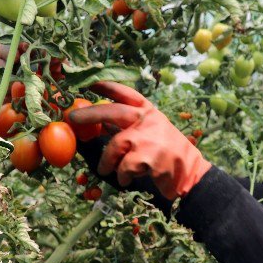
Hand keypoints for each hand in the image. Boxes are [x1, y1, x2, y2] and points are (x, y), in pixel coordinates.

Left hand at [68, 82, 211, 199]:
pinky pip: (123, 167)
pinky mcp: (148, 157)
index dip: (107, 86)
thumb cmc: (168, 153)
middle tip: (73, 117)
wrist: (190, 173)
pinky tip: (127, 179)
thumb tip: (100, 123)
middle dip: (90, 113)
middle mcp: (149, 120)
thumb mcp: (151, 132)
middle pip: (114, 112)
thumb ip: (128, 126)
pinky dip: (122, 175)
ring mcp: (149, 138)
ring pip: (115, 146)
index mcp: (149, 112)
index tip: (89, 83)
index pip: (126, 94)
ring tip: (106, 170)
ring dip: (107, 162)